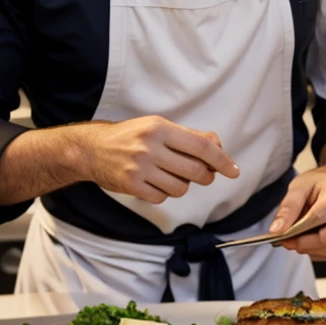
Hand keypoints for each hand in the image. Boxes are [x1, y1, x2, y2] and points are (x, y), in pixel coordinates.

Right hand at [73, 117, 238, 203]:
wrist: (92, 149)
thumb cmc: (130, 136)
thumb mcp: (158, 127)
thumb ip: (189, 136)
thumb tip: (218, 145)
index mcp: (160, 128)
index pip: (200, 146)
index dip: (221, 160)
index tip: (233, 170)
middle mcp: (150, 147)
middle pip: (195, 171)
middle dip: (206, 176)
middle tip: (205, 175)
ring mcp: (140, 168)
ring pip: (180, 187)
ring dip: (183, 185)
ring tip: (171, 176)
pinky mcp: (131, 185)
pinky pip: (162, 197)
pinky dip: (164, 193)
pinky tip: (155, 183)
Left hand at [269, 168, 325, 259]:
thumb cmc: (319, 183)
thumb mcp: (299, 187)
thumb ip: (288, 208)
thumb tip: (277, 230)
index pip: (319, 217)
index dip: (297, 229)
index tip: (280, 234)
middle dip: (303, 243)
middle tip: (285, 240)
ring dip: (309, 248)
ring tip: (295, 238)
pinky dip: (316, 250)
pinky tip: (307, 240)